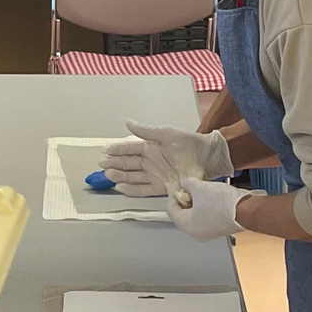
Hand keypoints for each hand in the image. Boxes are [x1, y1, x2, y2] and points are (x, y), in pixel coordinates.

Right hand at [102, 121, 234, 197]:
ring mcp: (155, 175)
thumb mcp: (167, 133)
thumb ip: (147, 131)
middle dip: (114, 164)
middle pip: (128, 164)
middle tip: (102, 165)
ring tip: (109, 175)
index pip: (129, 148)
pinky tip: (120, 187)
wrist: (209, 158)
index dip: (117, 150)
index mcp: (150, 147)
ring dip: (120, 176)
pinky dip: (131, 189)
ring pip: (132, 176)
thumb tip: (128, 122)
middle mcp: (150, 162)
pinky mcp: (161, 187)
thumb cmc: (190, 143)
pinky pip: (143, 189)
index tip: (105, 151)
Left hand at [166, 178, 257, 241]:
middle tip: (188, 188)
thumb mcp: (199, 188)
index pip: (172, 210)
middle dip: (185, 199)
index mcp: (187, 226)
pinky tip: (209, 197)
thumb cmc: (221, 203)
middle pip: (183, 214)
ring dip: (195, 203)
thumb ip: (188, 184)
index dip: (172, 195)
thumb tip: (185, 183)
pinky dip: (205, 208)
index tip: (176, 186)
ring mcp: (209, 233)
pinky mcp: (220, 230)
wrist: (246, 210)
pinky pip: (206, 218)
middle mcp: (196, 233)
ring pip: (195, 216)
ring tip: (199, 190)